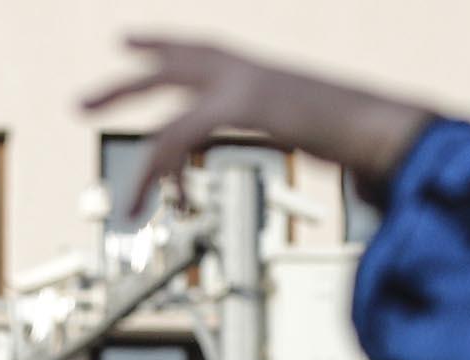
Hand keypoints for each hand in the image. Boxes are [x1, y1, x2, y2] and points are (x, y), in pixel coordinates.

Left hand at [84, 36, 441, 216]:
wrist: (391, 128)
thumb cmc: (371, 136)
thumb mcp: (326, 134)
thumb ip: (310, 140)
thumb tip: (341, 175)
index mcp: (264, 71)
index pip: (202, 49)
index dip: (164, 44)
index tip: (127, 40)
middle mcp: (248, 69)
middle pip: (171, 66)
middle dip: (124, 85)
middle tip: (79, 103)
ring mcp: (243, 83)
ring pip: (169, 116)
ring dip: (144, 167)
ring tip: (125, 209)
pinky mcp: (242, 106)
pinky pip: (183, 137)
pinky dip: (163, 173)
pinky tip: (153, 199)